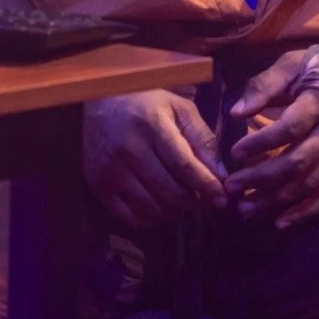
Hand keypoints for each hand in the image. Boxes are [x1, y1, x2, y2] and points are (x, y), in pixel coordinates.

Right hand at [82, 90, 226, 228]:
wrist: (99, 99)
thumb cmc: (146, 102)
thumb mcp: (179, 109)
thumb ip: (203, 139)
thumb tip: (221, 176)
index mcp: (152, 124)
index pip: (184, 165)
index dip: (206, 186)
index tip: (221, 197)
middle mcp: (129, 147)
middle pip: (169, 190)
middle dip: (192, 201)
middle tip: (200, 198)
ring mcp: (110, 167)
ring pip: (151, 207)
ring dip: (173, 211)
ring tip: (179, 201)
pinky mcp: (97, 182)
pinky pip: (129, 216)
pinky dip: (149, 219)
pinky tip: (157, 207)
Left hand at [225, 50, 318, 228]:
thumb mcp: (295, 63)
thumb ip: (265, 85)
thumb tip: (236, 112)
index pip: (290, 128)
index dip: (262, 142)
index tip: (235, 152)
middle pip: (298, 162)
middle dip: (262, 178)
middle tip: (232, 187)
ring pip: (310, 183)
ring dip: (277, 199)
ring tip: (246, 208)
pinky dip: (306, 211)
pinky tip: (281, 222)